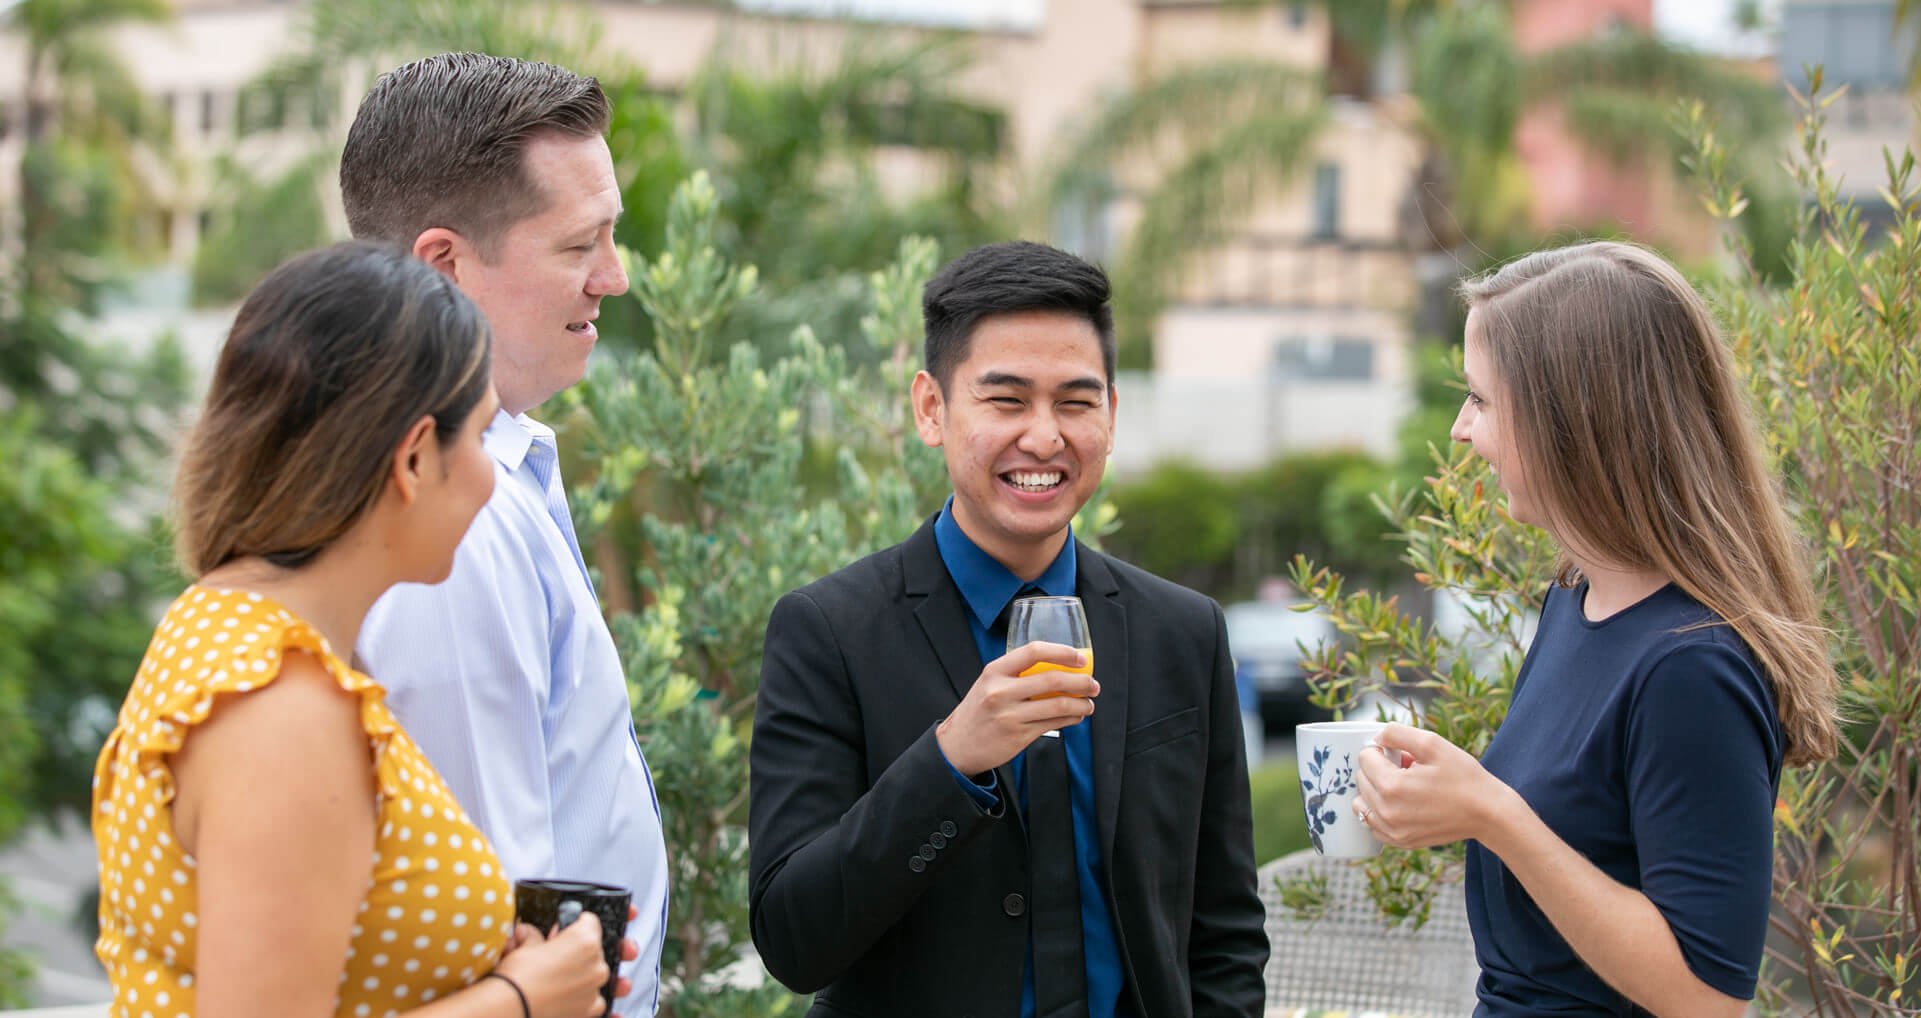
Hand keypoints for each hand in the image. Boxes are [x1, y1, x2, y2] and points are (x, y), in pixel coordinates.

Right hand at [494, 911, 609, 1016]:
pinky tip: (562, 997)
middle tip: (552, 959)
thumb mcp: (525, 947)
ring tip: (553, 981)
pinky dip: (581, 997)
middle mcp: (596, 964)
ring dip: (579, 974)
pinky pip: (593, 999)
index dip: (572, 925)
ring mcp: (595, 988)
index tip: (559, 933)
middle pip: (592, 950)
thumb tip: (529, 933)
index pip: (589, 922)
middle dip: (575, 952)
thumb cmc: (518, 978)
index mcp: (585, 941)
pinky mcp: (590, 1010)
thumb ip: (535, 937)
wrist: (510, 1010)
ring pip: (593, 974)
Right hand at [936, 641, 1098, 776]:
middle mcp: (1001, 691)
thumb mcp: (988, 684)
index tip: (1080, 658)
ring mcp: (1010, 715)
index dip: (1062, 652)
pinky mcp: (1018, 736)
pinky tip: (1076, 716)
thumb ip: (1016, 674)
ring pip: (1058, 705)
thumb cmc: (978, 711)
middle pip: (1052, 679)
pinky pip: (1053, 724)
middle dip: (1081, 681)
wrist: (957, 746)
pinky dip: (1071, 719)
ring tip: (1089, 704)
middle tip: (1093, 684)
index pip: (1033, 651)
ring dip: (1081, 704)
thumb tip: (1058, 668)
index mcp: (994, 671)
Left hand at [1352, 722, 1520, 849]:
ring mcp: (1392, 831)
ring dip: (1376, 791)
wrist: (1488, 813)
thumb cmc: (1463, 777)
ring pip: (1361, 802)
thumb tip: (1376, 736)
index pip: (1365, 757)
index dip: (1384, 750)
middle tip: (1409, 770)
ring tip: (1405, 787)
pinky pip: (1372, 824)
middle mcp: (1386, 812)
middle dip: (1380, 770)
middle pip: (1362, 779)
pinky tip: (1403, 804)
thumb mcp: (1433, 743)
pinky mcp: (1399, 842)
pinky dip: (1380, 811)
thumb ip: (1397, 733)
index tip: (1404, 755)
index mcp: (1391, 786)